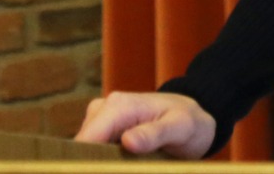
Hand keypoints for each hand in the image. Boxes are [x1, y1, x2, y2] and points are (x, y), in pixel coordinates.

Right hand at [74, 90, 216, 157]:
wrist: (192, 117)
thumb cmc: (188, 121)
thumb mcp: (180, 128)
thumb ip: (155, 134)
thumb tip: (129, 141)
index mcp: (119, 106)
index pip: (87, 139)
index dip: (86, 163)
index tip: (102, 172)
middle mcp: (103, 108)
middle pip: (81, 148)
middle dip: (94, 164)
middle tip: (127, 168)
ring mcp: (100, 119)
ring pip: (85, 152)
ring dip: (99, 164)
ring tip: (130, 165)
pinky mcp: (102, 131)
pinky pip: (93, 151)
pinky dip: (102, 162)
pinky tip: (119, 165)